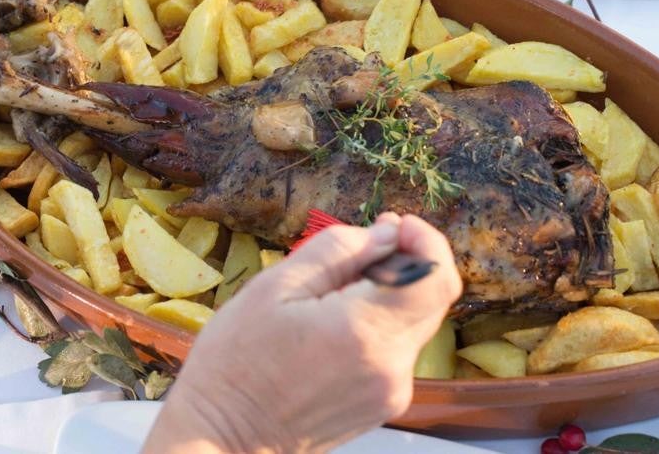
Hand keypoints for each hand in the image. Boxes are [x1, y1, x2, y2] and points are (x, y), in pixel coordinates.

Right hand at [143, 213, 461, 453]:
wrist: (224, 436)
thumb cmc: (236, 363)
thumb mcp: (275, 286)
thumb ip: (338, 251)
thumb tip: (383, 233)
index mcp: (364, 331)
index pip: (434, 276)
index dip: (425, 240)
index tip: (394, 226)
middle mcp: (390, 366)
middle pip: (431, 298)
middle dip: (405, 263)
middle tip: (361, 249)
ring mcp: (391, 391)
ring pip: (414, 322)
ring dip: (388, 296)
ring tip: (332, 294)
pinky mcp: (384, 404)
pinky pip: (397, 350)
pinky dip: (378, 326)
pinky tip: (334, 326)